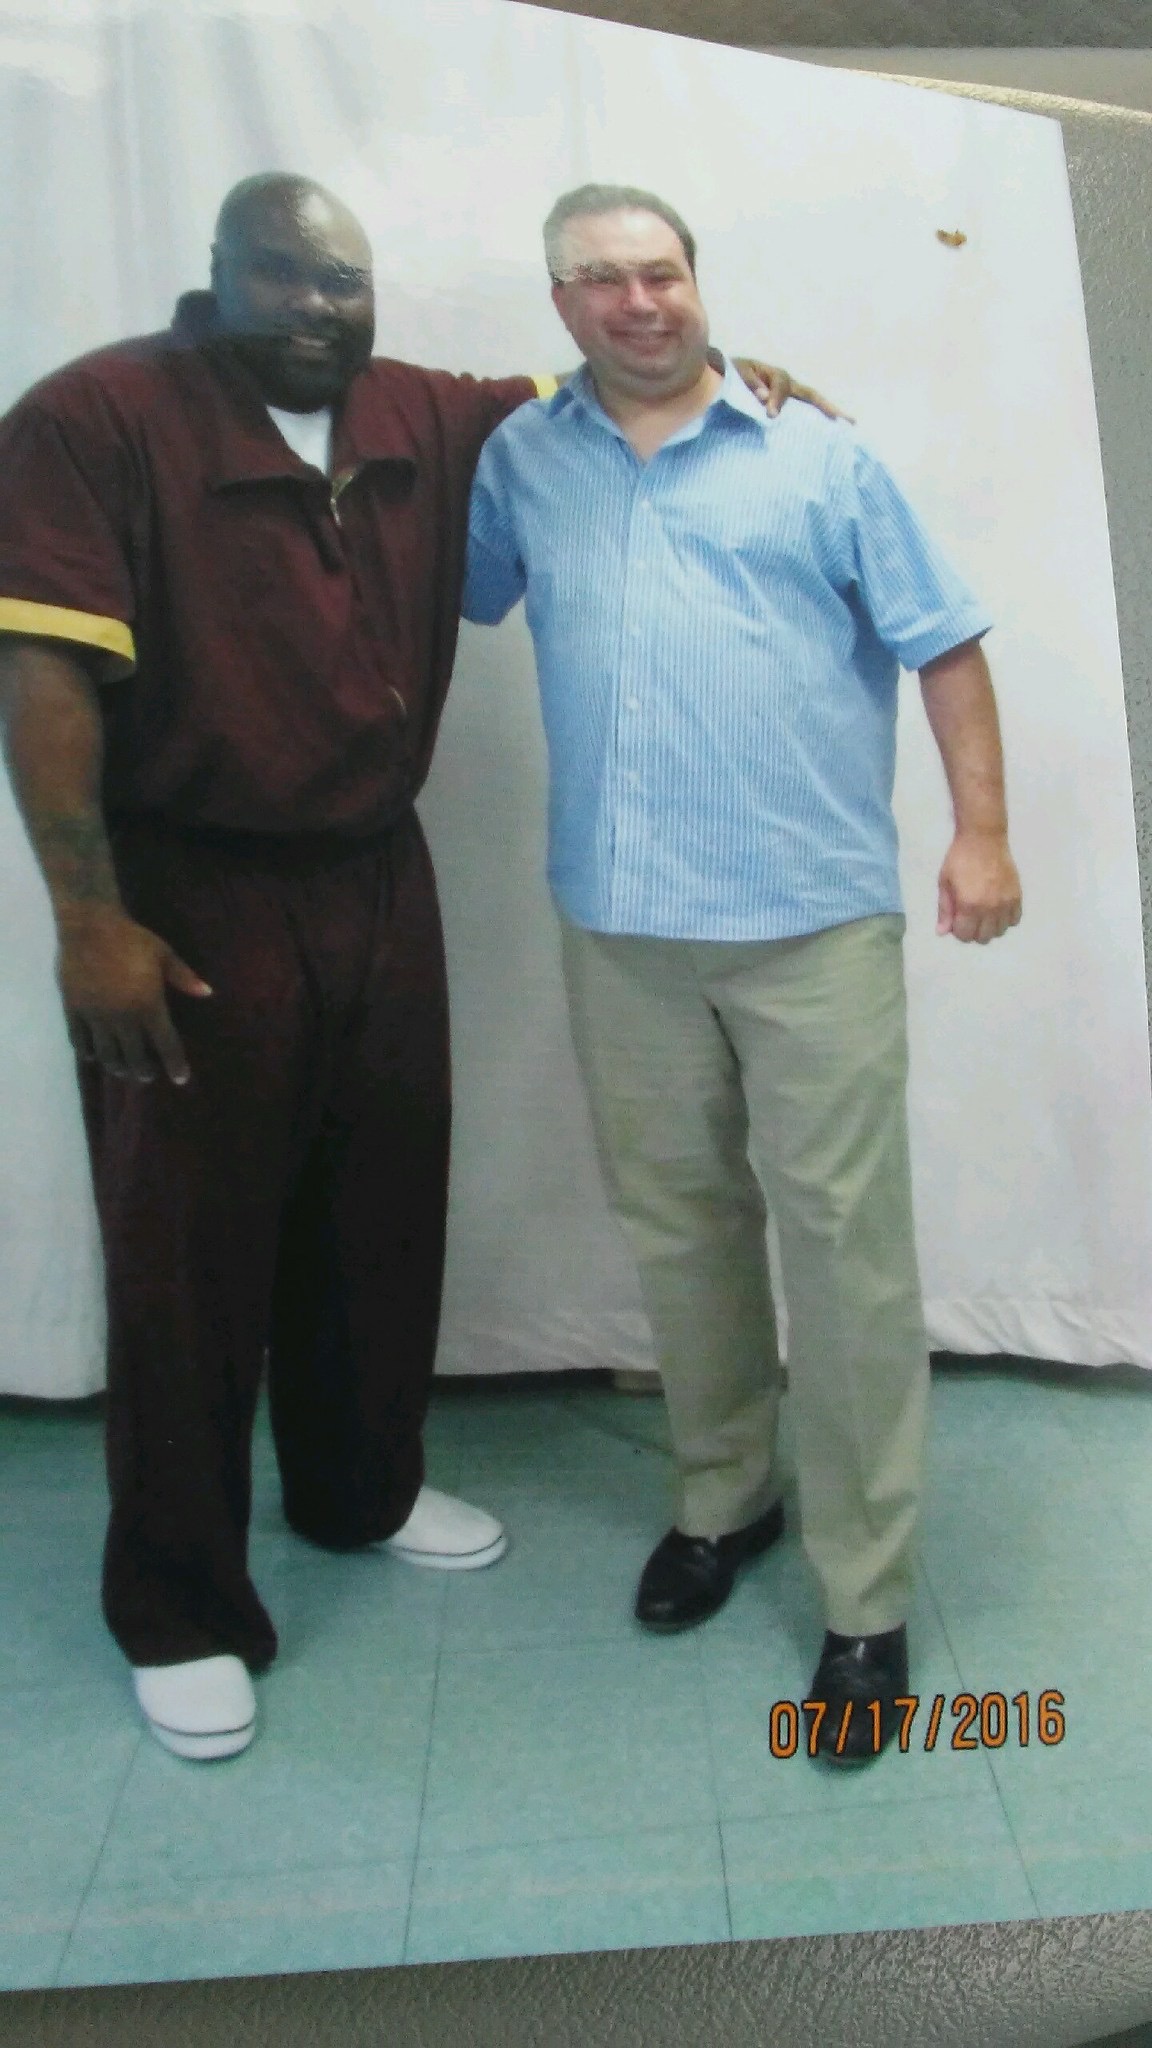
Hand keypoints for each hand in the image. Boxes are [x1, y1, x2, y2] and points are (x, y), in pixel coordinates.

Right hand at [57, 905, 211, 1083]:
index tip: (181, 1078)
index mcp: (148, 1005)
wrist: (90, 925)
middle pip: (134, 1056)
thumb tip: (207, 993)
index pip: (165, 1044)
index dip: (175, 1064)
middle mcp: (122, 1017)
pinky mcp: (73, 1009)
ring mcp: (96, 1016)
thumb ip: (184, 977)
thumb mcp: (164, 954)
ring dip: (116, 1067)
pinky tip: (91, 1056)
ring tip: (122, 1071)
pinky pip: (79, 1039)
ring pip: (106, 1054)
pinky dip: (86, 1051)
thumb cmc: (132, 939)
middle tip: (147, 1076)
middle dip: (142, 1071)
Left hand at [730, 358, 852, 421]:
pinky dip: (817, 422)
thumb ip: (750, 383)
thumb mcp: (738, 373)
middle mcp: (789, 385)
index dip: (777, 399)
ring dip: (830, 414)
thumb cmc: (734, 374)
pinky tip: (829, 434)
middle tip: (845, 420)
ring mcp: (791, 396)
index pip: (782, 386)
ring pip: (813, 404)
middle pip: (812, 395)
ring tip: (849, 425)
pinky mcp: (788, 407)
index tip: (770, 414)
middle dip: (828, 407)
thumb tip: (764, 397)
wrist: (729, 375)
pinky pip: (804, 414)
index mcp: (775, 375)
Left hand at [936, 832, 1021, 943]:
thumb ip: (944, 909)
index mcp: (969, 905)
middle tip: (969, 917)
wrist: (984, 837)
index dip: (958, 931)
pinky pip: (1015, 920)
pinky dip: (1005, 920)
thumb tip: (942, 933)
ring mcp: (1006, 902)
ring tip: (983, 913)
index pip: (965, 935)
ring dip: (990, 927)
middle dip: (973, 931)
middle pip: (983, 938)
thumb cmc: (959, 858)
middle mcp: (990, 907)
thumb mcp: (945, 882)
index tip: (956, 920)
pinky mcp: (1017, 895)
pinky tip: (998, 910)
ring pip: (1000, 931)